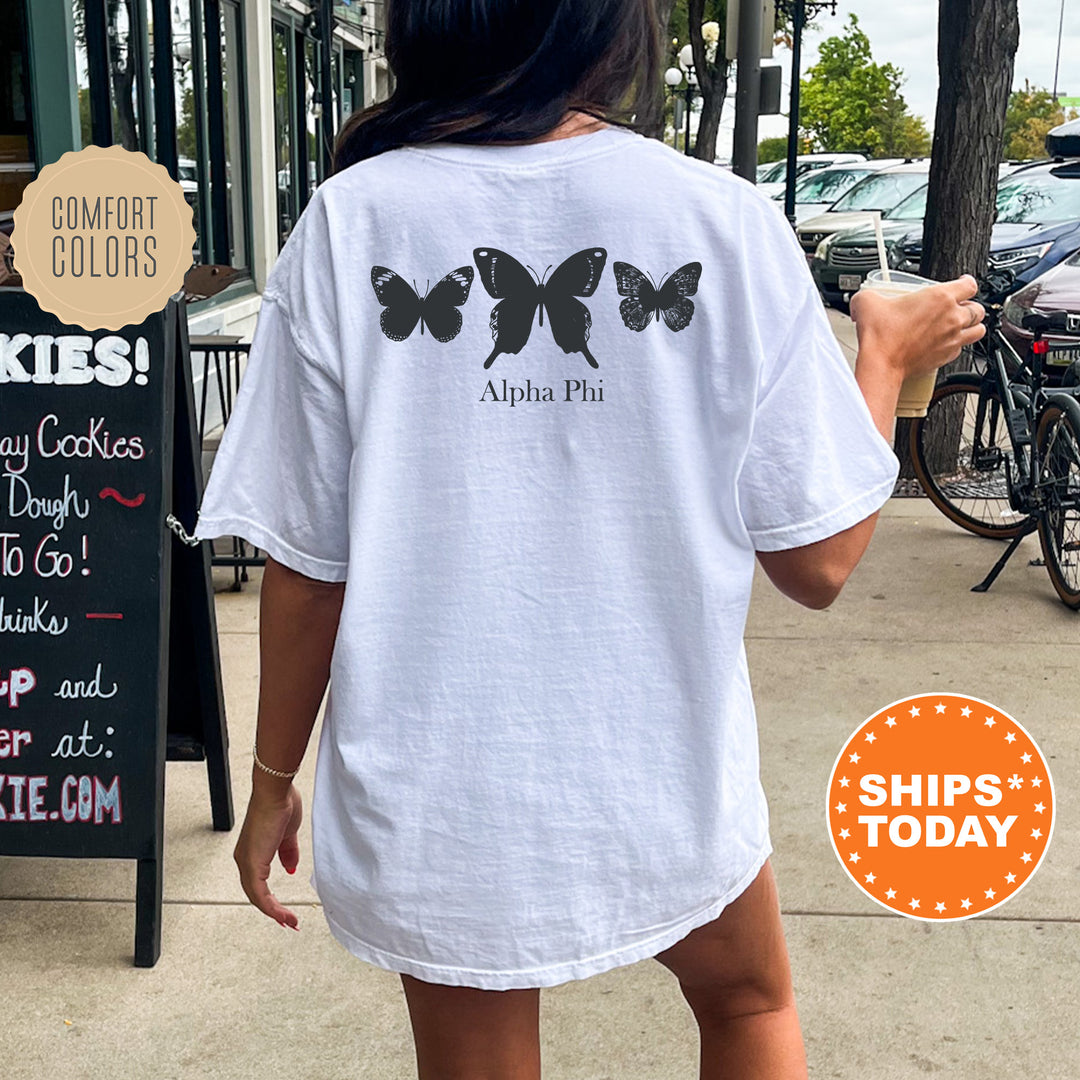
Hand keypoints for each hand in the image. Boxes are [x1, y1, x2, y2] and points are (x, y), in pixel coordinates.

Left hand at [233, 780, 302, 929]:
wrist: (276, 792)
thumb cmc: (281, 805)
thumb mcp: (288, 835)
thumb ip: (288, 854)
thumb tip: (290, 869)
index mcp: (252, 852)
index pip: (258, 883)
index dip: (271, 899)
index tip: (285, 911)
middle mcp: (244, 859)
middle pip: (256, 894)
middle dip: (273, 911)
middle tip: (289, 922)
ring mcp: (247, 862)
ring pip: (257, 897)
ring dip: (274, 912)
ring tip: (290, 922)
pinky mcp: (252, 863)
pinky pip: (259, 893)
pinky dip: (271, 907)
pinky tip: (283, 914)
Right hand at [849, 274, 986, 380]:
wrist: (881, 364)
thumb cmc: (880, 336)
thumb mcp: (867, 302)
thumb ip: (869, 294)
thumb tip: (864, 297)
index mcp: (940, 297)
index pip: (970, 285)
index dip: (967, 282)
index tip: (963, 283)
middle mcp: (952, 317)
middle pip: (978, 308)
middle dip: (971, 306)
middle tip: (959, 307)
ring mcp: (952, 338)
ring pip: (978, 330)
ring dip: (972, 326)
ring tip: (963, 325)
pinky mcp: (947, 357)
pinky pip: (962, 349)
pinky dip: (958, 345)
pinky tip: (946, 343)